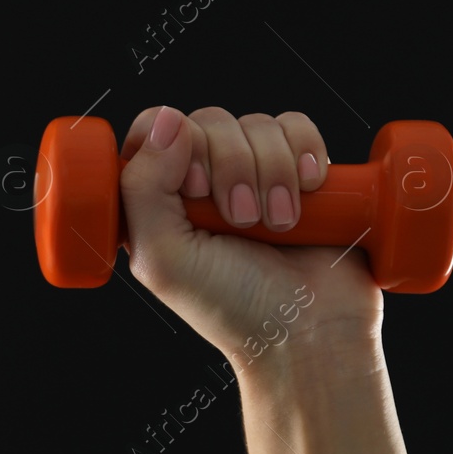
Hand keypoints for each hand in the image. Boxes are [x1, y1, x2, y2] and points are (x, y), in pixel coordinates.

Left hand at [118, 106, 382, 376]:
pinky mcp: (301, 172)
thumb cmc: (230, 307)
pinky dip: (304, 154)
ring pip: (255, 124)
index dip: (174, 148)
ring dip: (270, 172)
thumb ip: (143, 188)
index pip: (154, 130)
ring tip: (277, 224)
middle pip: (208, 121)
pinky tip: (308, 193)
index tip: (192, 192)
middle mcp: (205, 183)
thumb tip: (167, 121)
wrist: (309, 332)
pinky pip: (297, 127)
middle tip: (240, 221)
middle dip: (230, 169)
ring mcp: (254, 175)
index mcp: (160, 200)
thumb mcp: (163, 257)